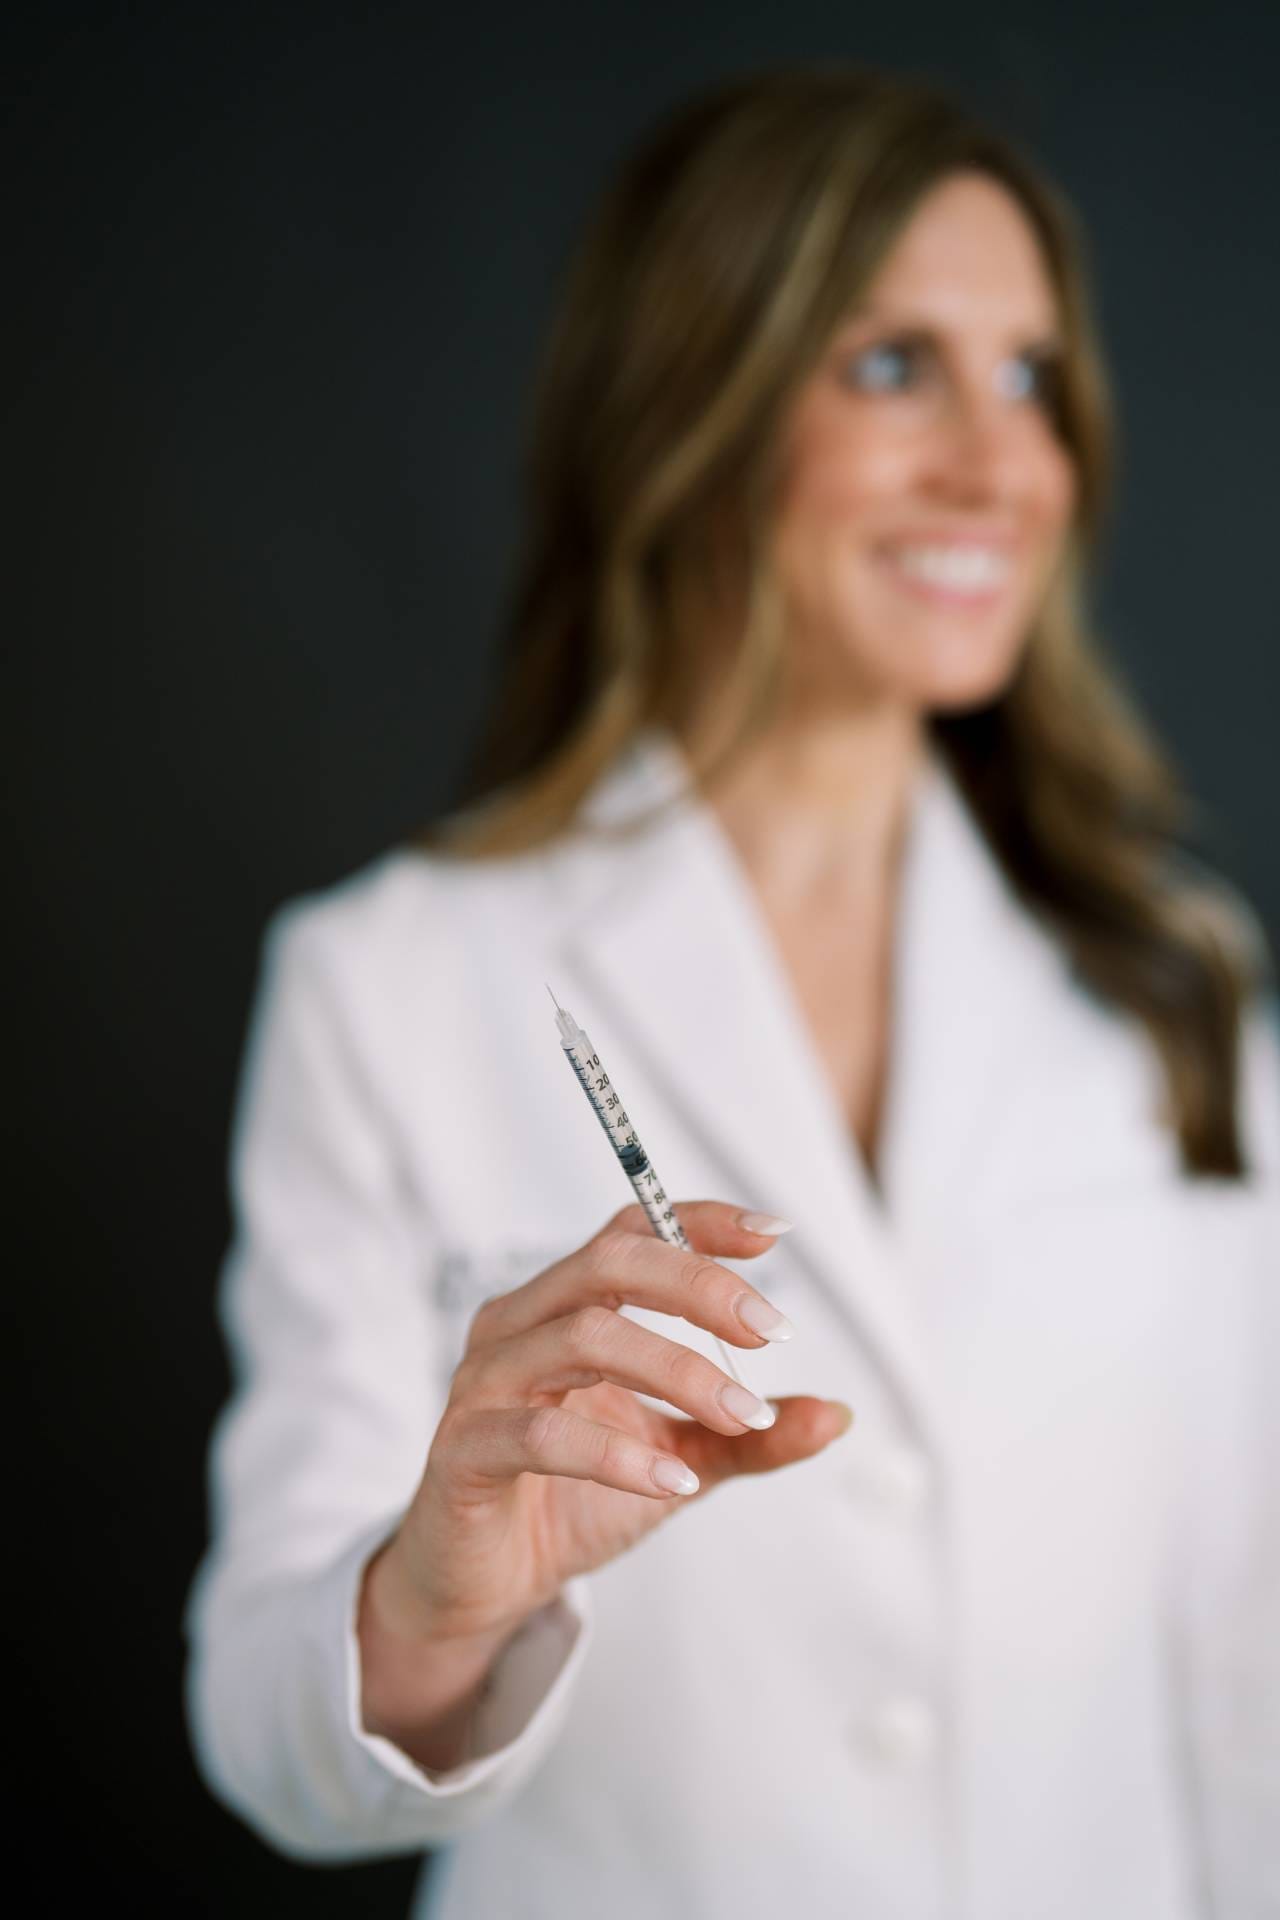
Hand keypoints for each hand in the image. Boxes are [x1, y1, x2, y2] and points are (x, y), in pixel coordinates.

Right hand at [381, 1199, 852, 1646]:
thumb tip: (838, 1413)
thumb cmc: (578, 1499)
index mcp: (566, 1305)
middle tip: (772, 1331)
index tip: (776, 1236)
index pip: (632, 1232)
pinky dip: (620, 1454)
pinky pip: (542, 1435)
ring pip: (583, 1335)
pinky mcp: (463, 1449)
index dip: (699, 1222)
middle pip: (609, 1263)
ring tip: (743, 1418)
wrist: (493, 1585)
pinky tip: (677, 1481)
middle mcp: (519, 1323)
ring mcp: (484, 1381)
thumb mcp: (683, 1460)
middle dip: (699, 1286)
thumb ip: (752, 1436)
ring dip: (678, 1370)